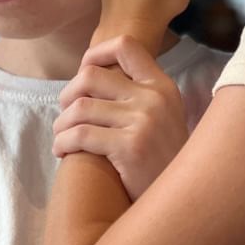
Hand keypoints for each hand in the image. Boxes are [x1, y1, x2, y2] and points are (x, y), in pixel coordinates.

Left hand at [53, 37, 188, 198]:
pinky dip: (62, 143)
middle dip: (67, 94)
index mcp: (162, 86)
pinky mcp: (130, 146)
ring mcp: (143, 120)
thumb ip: (138, 96)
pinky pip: (79, 135)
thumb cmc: (163, 162)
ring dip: (60, 124)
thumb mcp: (163, 118)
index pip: (125, 46)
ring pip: (79, 108)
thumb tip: (91, 77)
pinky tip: (63, 152)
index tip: (82, 72)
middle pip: (90, 76)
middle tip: (65, 115)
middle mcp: (154, 97)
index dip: (96, 53)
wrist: (184, 198)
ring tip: (61, 138)